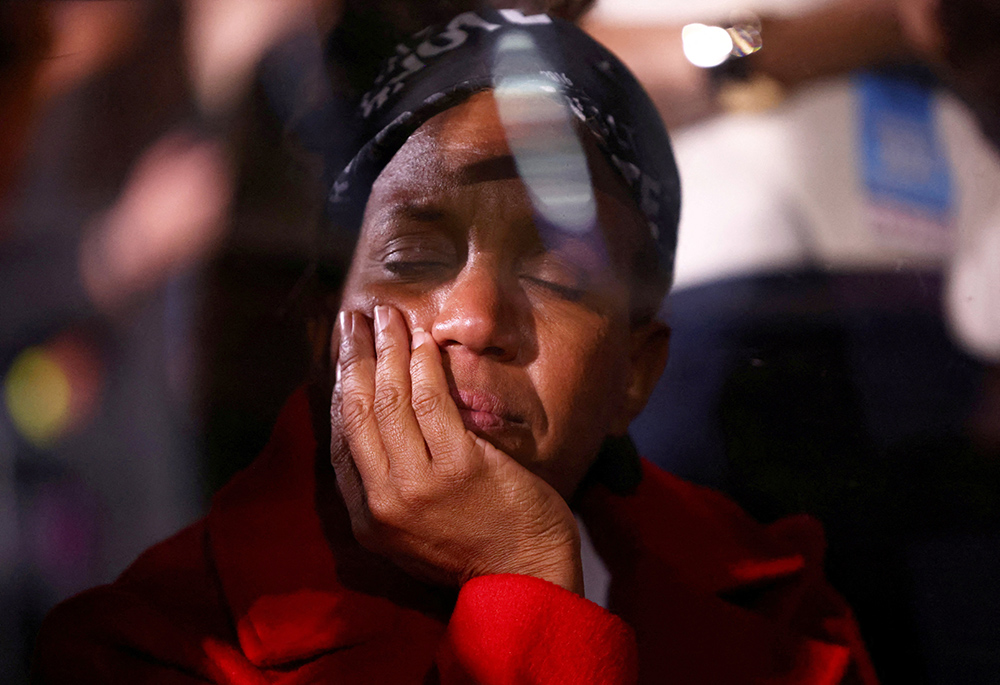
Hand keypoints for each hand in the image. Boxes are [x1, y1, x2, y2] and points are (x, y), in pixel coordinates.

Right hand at [330, 306, 583, 593]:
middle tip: (354, 319)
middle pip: (358, 410)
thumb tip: (376, 422)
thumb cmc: (475, 549)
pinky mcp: (461, 468)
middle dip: (354, 355)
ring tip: (387, 316)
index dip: (340, 386)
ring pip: (391, 399)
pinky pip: (433, 404)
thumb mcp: (410, 532)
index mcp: (367, 517)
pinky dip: (425, 366)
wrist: (525, 578)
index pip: (342, 437)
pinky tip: (424, 341)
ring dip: (388, 349)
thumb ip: (388, 486)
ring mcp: (420, 485)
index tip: (345, 353)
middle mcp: (384, 501)